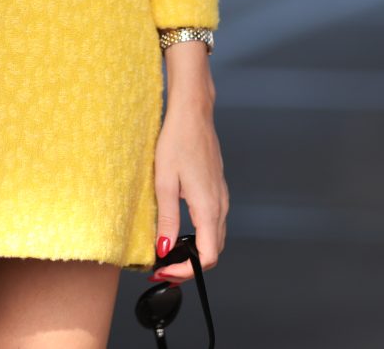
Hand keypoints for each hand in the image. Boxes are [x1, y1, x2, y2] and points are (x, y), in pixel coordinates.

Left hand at [148, 50, 227, 281]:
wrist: (193, 113)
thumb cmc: (177, 141)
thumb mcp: (164, 182)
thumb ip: (165, 218)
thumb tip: (163, 249)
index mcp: (208, 207)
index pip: (207, 256)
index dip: (186, 270)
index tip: (164, 270)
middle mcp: (220, 205)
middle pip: (213, 251)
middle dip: (188, 266)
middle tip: (162, 268)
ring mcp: (221, 197)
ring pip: (215, 238)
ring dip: (194, 252)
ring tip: (167, 254)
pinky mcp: (217, 190)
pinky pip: (213, 223)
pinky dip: (199, 237)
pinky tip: (179, 232)